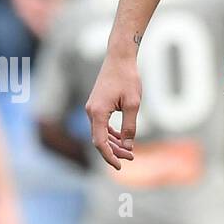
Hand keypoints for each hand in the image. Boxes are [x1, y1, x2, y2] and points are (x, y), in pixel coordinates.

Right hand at [85, 52, 140, 169]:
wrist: (120, 58)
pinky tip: (122, 138)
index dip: (109, 156)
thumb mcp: (133, 103)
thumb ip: (129, 126)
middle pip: (99, 139)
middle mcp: (90, 112)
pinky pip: (102, 124)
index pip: (99, 142)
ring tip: (129, 151)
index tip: (119, 166)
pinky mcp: (97, 104)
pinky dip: (111, 133)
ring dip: (114, 143)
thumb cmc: (128, 78)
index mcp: (97, 113)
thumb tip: (128, 146)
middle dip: (114, 151)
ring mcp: (92, 108)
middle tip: (131, 157)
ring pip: (101, 132)